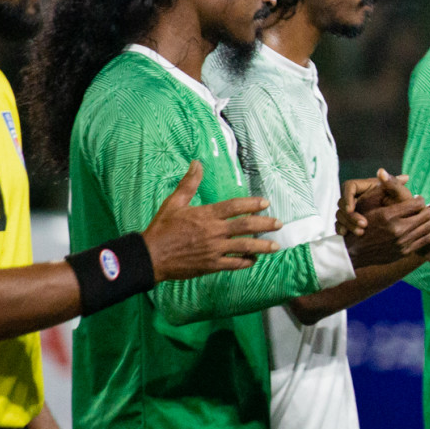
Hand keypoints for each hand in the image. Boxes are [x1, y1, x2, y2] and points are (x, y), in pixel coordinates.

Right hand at [142, 161, 281, 279]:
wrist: (150, 256)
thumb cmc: (162, 228)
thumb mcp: (174, 203)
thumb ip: (189, 183)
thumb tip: (197, 163)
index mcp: (205, 215)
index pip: (234, 206)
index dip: (252, 203)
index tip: (265, 203)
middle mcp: (213, 232)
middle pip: (245, 226)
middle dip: (265, 224)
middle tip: (279, 224)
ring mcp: (214, 250)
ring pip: (244, 247)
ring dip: (262, 246)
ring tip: (275, 245)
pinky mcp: (211, 265)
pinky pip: (234, 264)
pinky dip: (246, 262)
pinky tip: (254, 259)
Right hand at [336, 171, 412, 236]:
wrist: (408, 226)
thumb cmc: (407, 207)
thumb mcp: (401, 196)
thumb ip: (392, 184)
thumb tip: (381, 171)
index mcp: (367, 187)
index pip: (349, 186)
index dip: (347, 197)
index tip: (351, 209)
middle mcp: (358, 197)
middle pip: (342, 202)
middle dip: (349, 214)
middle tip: (363, 224)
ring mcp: (354, 210)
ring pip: (340, 214)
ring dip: (347, 223)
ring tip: (360, 232)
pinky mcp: (352, 221)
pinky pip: (340, 224)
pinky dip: (341, 229)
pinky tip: (347, 235)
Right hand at [343, 170, 429, 267]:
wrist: (354, 252)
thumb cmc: (360, 223)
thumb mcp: (366, 204)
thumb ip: (379, 189)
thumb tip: (383, 171)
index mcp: (388, 216)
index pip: (416, 203)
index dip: (420, 199)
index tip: (418, 198)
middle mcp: (397, 230)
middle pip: (425, 215)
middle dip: (428, 209)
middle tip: (426, 207)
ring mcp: (402, 242)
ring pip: (428, 227)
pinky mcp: (406, 252)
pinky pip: (428, 240)